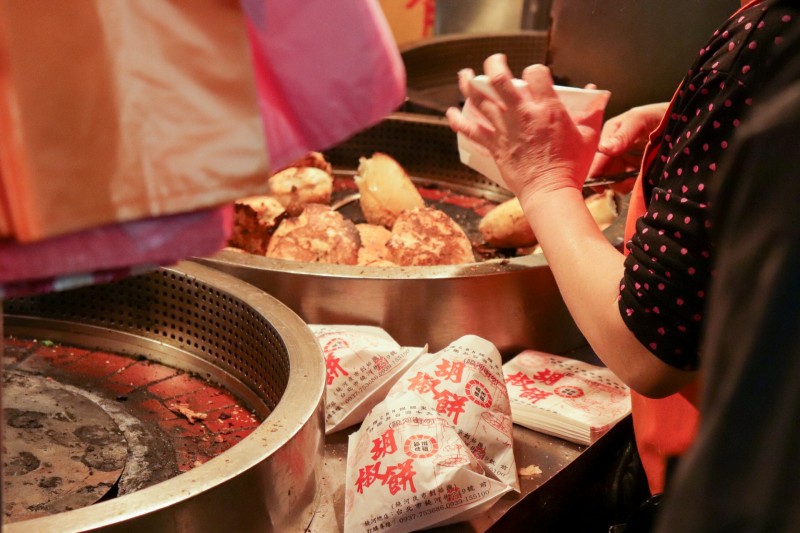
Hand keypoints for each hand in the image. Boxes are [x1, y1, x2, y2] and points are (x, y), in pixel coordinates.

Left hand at [446, 54, 603, 202]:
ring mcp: (505, 130)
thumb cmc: (570, 167)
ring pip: (481, 100)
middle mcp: (523, 114)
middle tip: (494, 61)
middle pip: (500, 80)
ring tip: (465, 75)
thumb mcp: (588, 135)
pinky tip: (451, 112)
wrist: (550, 192)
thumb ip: (592, 111)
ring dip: (470, 85)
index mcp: (548, 108)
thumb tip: (595, 93)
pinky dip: (459, 120)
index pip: (535, 73)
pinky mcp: (494, 146)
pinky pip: (471, 130)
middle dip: (494, 64)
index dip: (533, 70)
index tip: (533, 76)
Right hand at [587, 103, 668, 192]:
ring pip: (612, 178)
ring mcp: (624, 159)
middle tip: (624, 185)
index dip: (596, 170)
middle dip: (610, 179)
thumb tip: (604, 150)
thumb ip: (623, 134)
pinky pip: (625, 182)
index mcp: (610, 133)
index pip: (598, 154)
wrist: (684, 122)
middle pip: (602, 169)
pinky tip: (637, 182)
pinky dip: (629, 185)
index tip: (601, 186)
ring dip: (620, 184)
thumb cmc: (661, 115)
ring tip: (634, 182)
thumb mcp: (640, 119)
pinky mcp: (635, 169)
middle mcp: (614, 147)